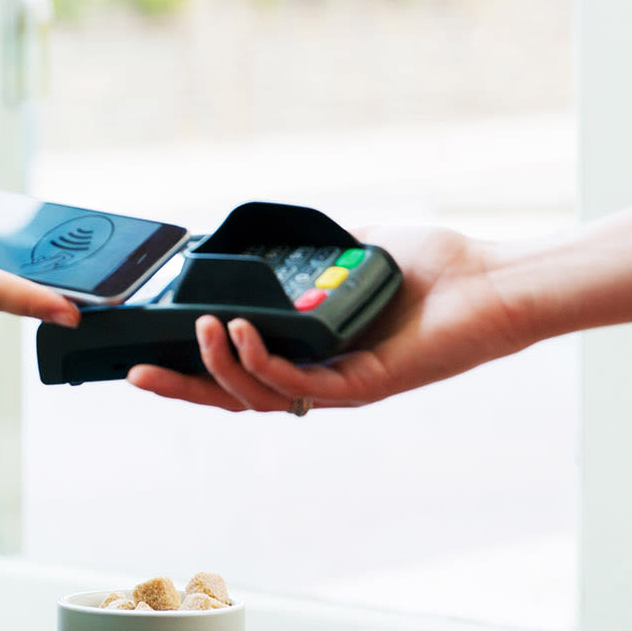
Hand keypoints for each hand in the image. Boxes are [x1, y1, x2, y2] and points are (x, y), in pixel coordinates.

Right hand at [126, 225, 538, 411]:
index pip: (239, 368)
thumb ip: (308, 247)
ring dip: (217, 368)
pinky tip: (237, 331)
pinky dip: (259, 360)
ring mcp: (341, 387)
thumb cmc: (436, 268)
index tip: (148, 351)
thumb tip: (259, 233)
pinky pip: (298, 382)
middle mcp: (322, 378)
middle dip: (181, 388)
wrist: (495, 282)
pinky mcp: (364, 386)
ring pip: (258, 396)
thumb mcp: (351, 247)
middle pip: (235, 397)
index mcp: (313, 352)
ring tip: (197, 329)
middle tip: (136, 372)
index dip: (192, 367)